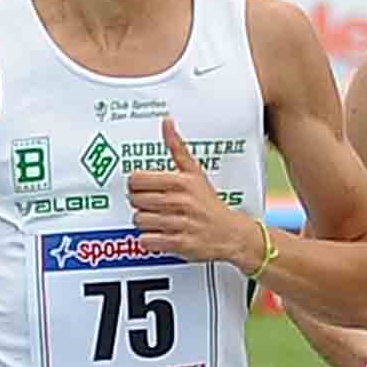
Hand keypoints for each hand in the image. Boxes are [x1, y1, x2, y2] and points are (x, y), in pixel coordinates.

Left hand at [130, 116, 253, 267]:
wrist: (231, 234)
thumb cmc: (210, 204)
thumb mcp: (195, 172)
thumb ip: (177, 148)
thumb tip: (166, 123)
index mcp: (182, 182)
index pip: (137, 179)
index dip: (135, 184)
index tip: (142, 187)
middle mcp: (180, 202)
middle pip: (135, 200)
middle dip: (139, 203)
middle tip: (150, 204)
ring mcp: (180, 224)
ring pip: (139, 221)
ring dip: (144, 222)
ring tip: (156, 220)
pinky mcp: (179, 244)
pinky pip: (147, 241)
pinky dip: (149, 240)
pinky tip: (159, 235)